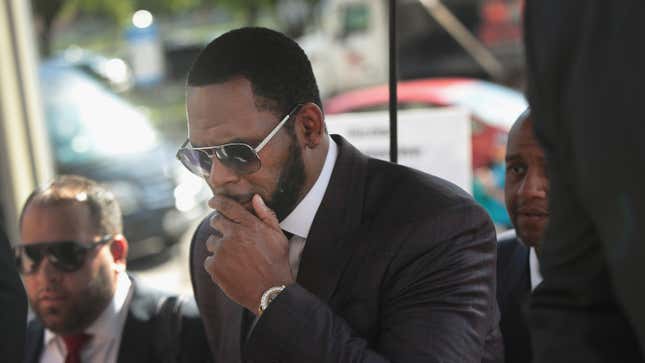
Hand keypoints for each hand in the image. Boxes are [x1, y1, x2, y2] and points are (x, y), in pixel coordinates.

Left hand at [204, 194, 293, 313]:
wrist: (271, 291)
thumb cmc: (277, 262)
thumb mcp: (278, 236)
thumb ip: (266, 215)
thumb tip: (255, 198)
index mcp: (249, 225)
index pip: (228, 206)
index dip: (217, 201)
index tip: (212, 202)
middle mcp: (233, 235)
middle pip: (216, 221)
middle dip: (220, 225)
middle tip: (229, 235)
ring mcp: (222, 251)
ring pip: (211, 242)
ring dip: (219, 247)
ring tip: (233, 258)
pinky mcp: (214, 267)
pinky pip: (209, 260)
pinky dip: (217, 264)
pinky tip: (230, 270)